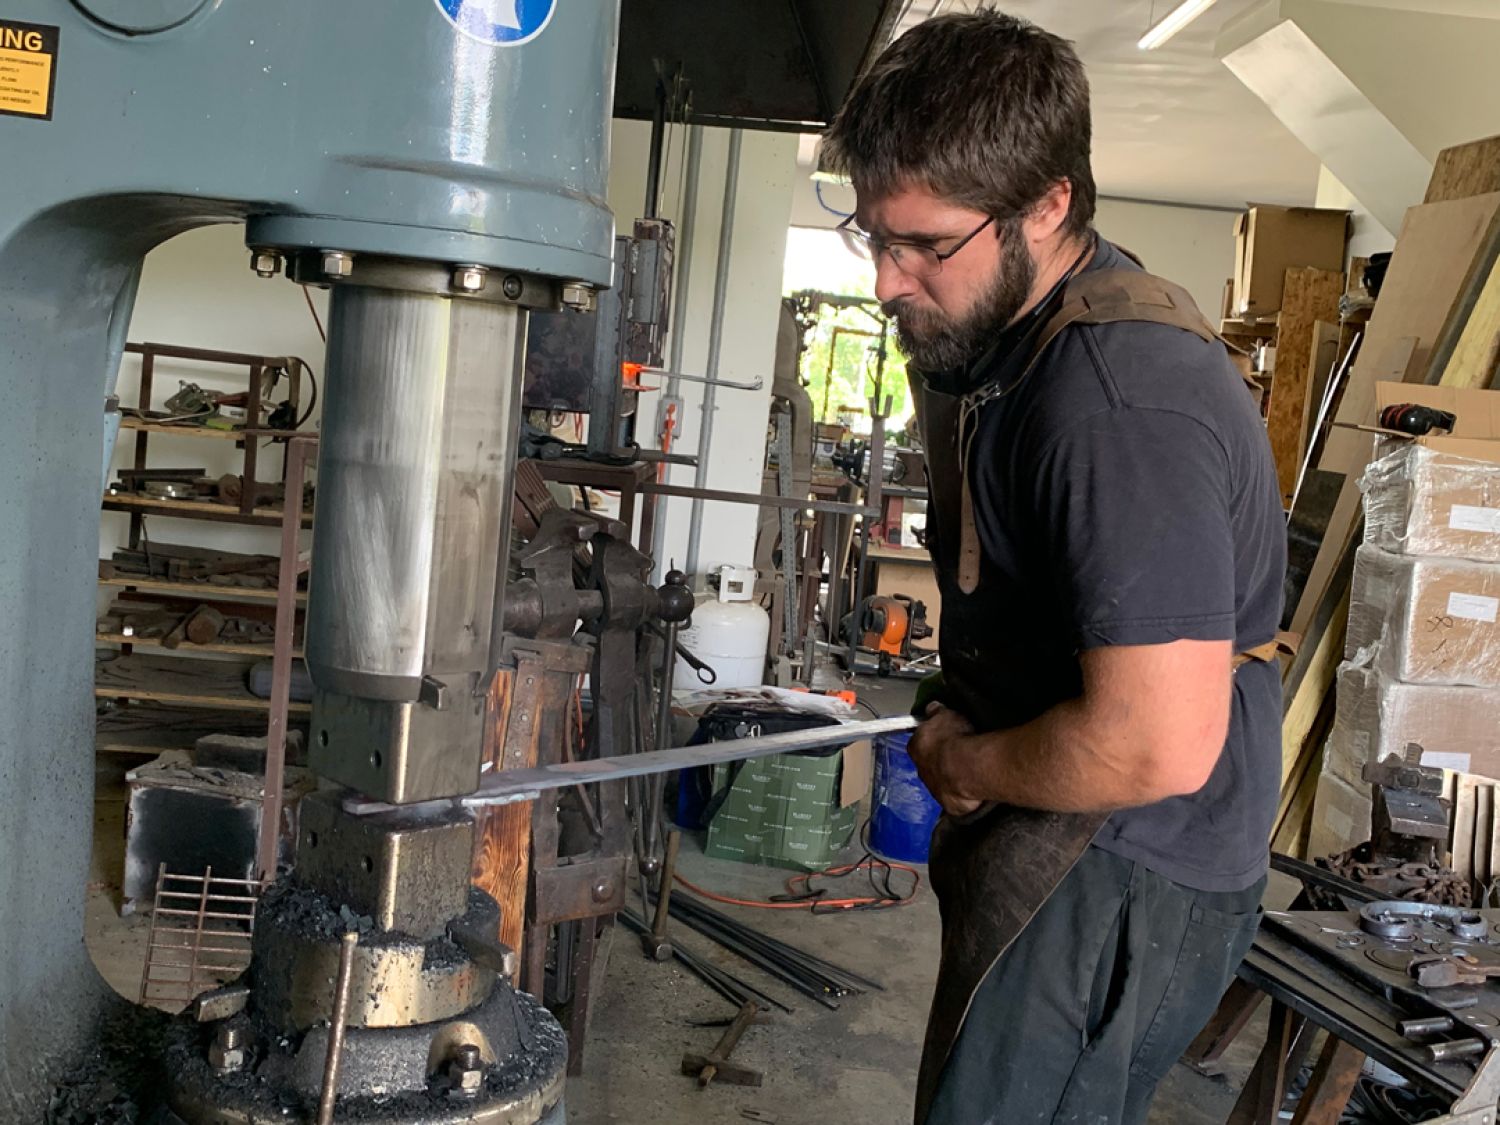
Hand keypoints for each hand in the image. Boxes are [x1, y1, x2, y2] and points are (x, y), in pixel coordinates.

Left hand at [907, 702, 981, 816]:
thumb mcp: (945, 715)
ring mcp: (934, 789)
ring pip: (941, 781)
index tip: (943, 737)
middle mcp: (920, 770)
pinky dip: (962, 792)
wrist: (968, 768)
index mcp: (915, 747)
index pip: (919, 742)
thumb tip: (932, 708)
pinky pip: (955, 797)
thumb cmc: (954, 738)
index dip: (931, 739)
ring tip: (968, 769)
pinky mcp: (949, 804)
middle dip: (940, 759)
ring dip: (951, 776)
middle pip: (928, 763)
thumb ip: (936, 712)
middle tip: (958, 753)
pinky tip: (972, 785)